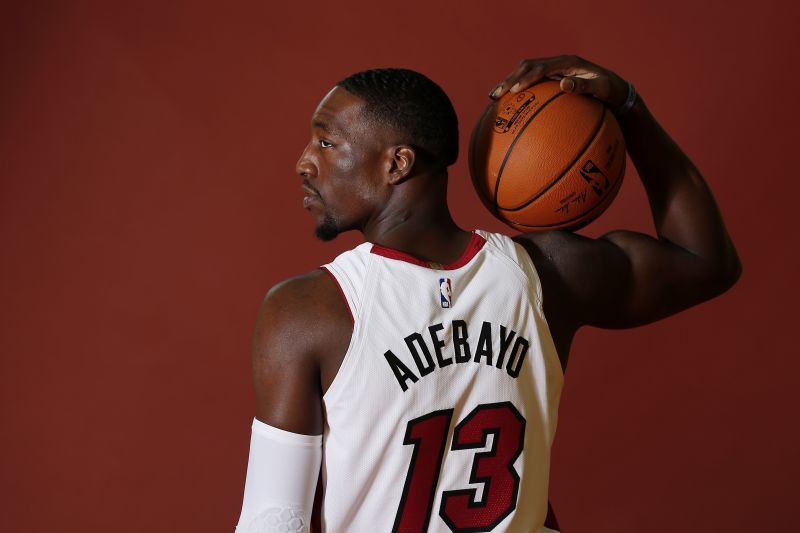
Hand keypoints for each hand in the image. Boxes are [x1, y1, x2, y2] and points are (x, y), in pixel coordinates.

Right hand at [489, 55, 628, 111]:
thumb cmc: (611, 91)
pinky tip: (508, 106)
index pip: (541, 67)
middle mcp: (558, 64)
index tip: (514, 90)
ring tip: (494, 97)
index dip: (526, 77)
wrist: (616, 91)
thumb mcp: (602, 89)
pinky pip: (531, 83)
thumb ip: (584, 86)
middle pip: (527, 66)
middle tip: (497, 94)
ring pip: (525, 72)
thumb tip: (564, 84)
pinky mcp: (551, 79)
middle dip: (510, 79)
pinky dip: (518, 91)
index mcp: (568, 62)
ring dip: (509, 83)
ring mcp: (553, 71)